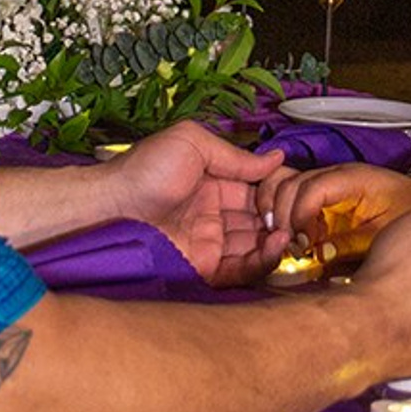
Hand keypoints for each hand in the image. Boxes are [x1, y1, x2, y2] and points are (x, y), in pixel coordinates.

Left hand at [100, 123, 287, 286]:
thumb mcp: (192, 143)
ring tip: (290, 232)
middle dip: (283, 217)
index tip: (297, 190)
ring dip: (277, 240)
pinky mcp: (204, 266)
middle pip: (261, 218)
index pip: (257, 187)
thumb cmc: (143, 170)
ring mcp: (210, 241)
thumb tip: (275, 157)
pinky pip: (240, 268)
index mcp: (214, 182)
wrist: (110, 209)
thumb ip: (235, 156)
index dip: (278, 189)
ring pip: (255, 245)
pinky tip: (276, 247)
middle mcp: (215, 213)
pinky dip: (263, 261)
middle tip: (301, 216)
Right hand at [257, 162, 410, 264]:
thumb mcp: (385, 233)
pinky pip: (287, 194)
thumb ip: (351, 243)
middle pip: (290, 184)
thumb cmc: (408, 214)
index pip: (314, 188)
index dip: (300, 216)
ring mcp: (322, 181)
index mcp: (352, 178)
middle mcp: (333, 175)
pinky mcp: (317, 194)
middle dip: (283, 217)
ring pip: (282, 184)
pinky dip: (278, 211)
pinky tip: (285, 235)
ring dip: (276, 212)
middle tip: (288, 248)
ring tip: (282, 241)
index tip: (300, 246)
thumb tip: (317, 255)